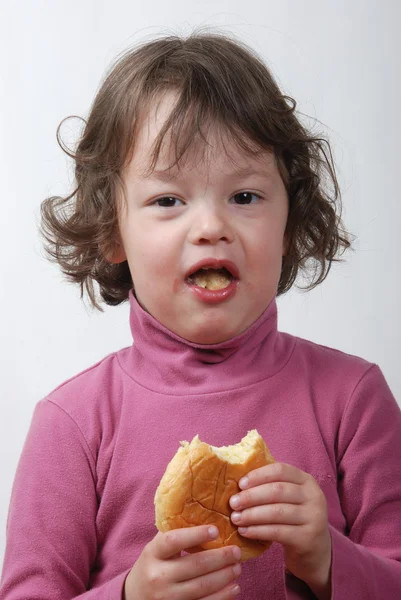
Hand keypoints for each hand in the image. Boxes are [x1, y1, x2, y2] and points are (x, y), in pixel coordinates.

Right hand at [124, 525, 241, 599]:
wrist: (135, 597)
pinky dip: (222, 596)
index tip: (216, 530)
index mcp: (153, 553)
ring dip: (224, 576)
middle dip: (220, 557)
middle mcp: (158, 576)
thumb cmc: (152, 566)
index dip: (196, 535)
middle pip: (194, 565)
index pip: (174, 541)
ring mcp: (167, 597)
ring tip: (237, 567)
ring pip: (202, 587)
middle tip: (236, 551)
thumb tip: (204, 513)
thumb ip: (173, 534)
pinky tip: (234, 587)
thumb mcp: (156, 548)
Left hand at [229, 463, 331, 596]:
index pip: (281, 470)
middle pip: (278, 491)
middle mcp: (314, 496)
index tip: (240, 484)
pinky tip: (245, 531)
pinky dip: (258, 531)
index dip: (259, 475)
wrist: (316, 550)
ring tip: (236, 518)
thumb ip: (272, 486)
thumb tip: (237, 481)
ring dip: (252, 515)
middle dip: (252, 496)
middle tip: (233, 503)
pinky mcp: (308, 538)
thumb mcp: (290, 498)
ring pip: (277, 512)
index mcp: (306, 480)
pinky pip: (278, 532)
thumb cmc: (294, 518)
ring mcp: (314, 518)